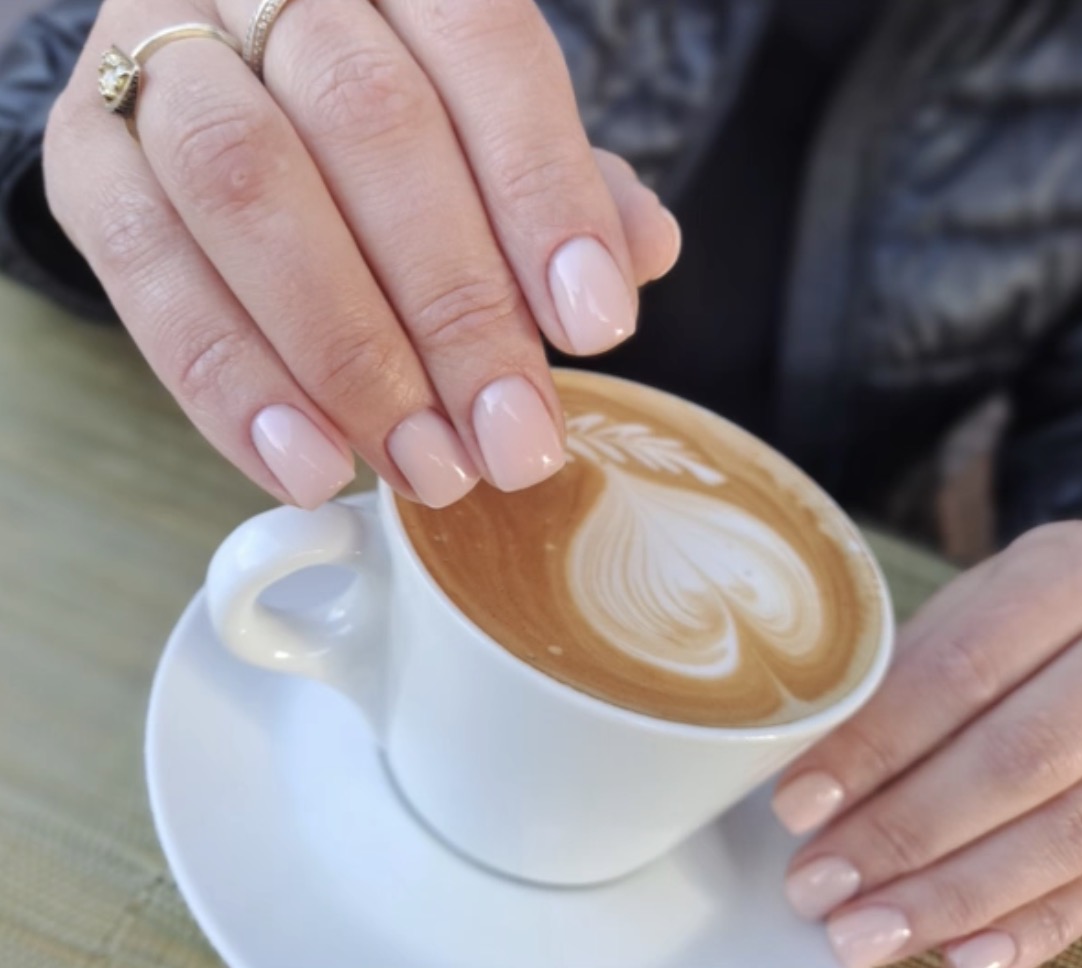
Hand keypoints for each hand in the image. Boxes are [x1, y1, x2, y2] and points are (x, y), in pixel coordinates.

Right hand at [44, 0, 679, 509]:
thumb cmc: (387, 113)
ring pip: (246, 187)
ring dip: (346, 355)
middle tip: (511, 442)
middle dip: (455, 308)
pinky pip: (139, 268)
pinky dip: (228, 381)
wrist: (224, 75)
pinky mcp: (82, 150)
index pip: (487, 50)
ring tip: (424, 468)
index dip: (543, 192)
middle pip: (371, 127)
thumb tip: (642, 253)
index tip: (594, 327)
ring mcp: (158, 53)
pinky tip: (308, 463)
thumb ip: (562, 179)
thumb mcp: (486, 123)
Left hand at [771, 514, 1081, 967]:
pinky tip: (962, 955)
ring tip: (865, 936)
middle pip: (1016, 759)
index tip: (799, 803)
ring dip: (955, 895)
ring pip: (1069, 832)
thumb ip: (914, 668)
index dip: (875, 744)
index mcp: (1073, 576)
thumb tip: (815, 763)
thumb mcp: (983, 597)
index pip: (959, 670)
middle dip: (905, 833)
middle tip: (819, 885)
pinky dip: (1033, 926)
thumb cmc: (1045, 605)